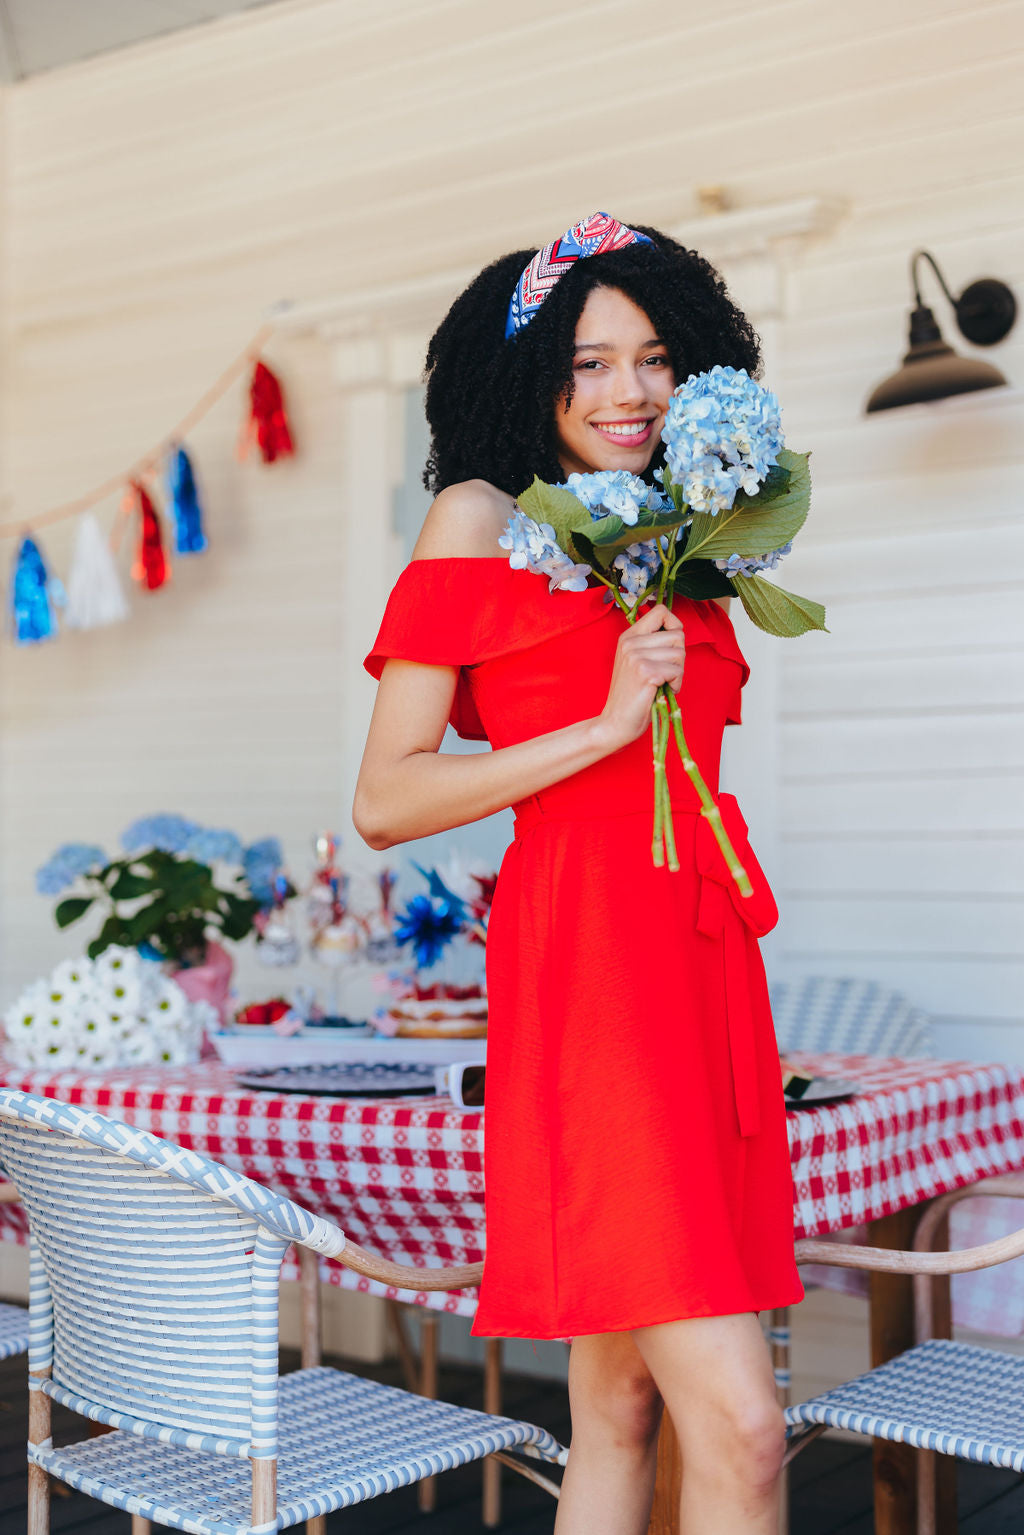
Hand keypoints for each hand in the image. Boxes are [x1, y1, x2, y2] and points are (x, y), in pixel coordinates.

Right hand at [594, 602, 684, 752]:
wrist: (615, 722)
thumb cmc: (632, 695)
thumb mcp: (636, 661)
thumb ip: (651, 644)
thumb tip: (678, 631)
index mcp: (628, 636)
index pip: (661, 611)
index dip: (674, 625)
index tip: (671, 645)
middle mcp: (631, 642)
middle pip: (678, 635)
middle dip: (679, 657)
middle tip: (665, 673)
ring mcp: (636, 656)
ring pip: (680, 653)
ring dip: (678, 672)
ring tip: (662, 683)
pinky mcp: (646, 672)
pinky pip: (677, 671)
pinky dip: (676, 684)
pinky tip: (662, 691)